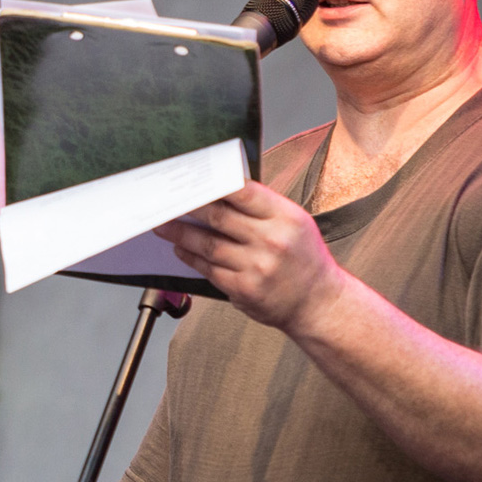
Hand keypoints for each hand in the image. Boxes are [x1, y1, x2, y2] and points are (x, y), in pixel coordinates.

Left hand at [153, 181, 345, 331]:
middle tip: (167, 200)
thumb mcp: (294, 223)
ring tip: (162, 225)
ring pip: (207, 244)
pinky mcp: (244, 289)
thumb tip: (219, 191)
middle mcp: (272, 241)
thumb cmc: (304, 258)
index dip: (213, 183)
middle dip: (188, 207)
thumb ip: (261, 208)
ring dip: (180, 234)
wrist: (319, 303)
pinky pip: (209, 269)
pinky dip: (190, 258)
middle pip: (218, 217)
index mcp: (286, 217)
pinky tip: (180, 249)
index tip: (191, 178)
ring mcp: (257, 267)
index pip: (243, 192)